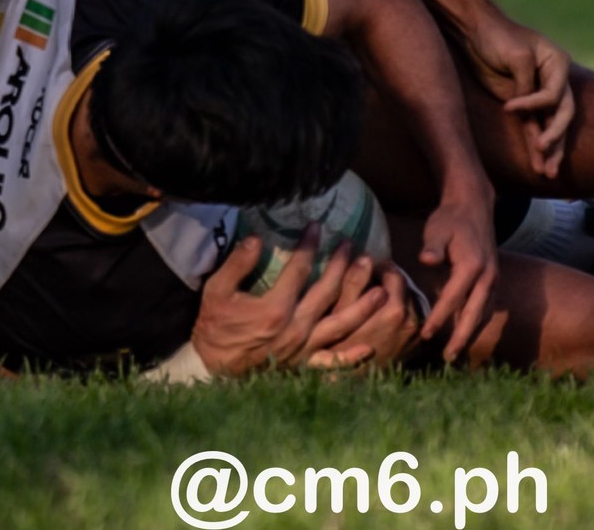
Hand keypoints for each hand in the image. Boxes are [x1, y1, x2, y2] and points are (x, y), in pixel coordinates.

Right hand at [191, 230, 390, 374]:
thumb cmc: (214, 326)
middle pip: (327, 292)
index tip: (318, 226)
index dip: (310, 245)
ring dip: (361, 306)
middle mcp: (294, 329)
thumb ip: (237, 264)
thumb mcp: (216, 290)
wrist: (212, 368)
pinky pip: (331, 363)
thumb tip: (258, 238)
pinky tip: (369, 348)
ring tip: (381, 289)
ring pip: (339, 325)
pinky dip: (350, 357)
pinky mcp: (302, 366)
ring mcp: (302, 349)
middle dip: (343, 267)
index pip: (300, 269)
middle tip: (354, 247)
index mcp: (275, 309)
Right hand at [312, 257, 420, 372]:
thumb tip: (366, 256)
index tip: (367, 268)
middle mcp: (411, 322)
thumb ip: (354, 281)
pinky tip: (382, 317)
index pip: (394, 273)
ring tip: (375, 298)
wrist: (348, 388)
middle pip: (404, 288)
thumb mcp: (340, 312)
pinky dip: (399, 313)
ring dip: (394, 296)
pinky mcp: (415, 347)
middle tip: (371, 280)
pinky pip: (410, 319)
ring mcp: (415, 336)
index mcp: (395, 310)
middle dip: (388, 280)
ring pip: (408, 303)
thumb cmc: (339, 346)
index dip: (379, 267)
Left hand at [416, 189, 498, 363]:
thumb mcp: (438, 228)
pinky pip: (487, 306)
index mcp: (472, 265)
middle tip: (447, 358)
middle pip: (474, 314)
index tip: (426, 335)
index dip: (439, 318)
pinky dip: (477, 321)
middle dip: (461, 338)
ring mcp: (493, 278)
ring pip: (483, 313)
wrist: (473, 205)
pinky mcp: (493, 278)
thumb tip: (426, 260)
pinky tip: (466, 332)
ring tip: (455, 352)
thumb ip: (433, 247)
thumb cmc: (450, 218)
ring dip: (470, 333)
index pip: (453, 299)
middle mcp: (487, 275)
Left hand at [456, 12, 574, 179]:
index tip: (509, 107)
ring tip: (549, 173)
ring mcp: (540, 96)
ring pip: (552, 127)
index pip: (555, 93)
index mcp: (557, 63)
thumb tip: (527, 111)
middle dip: (555, 135)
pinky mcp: (524, 107)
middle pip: (563, 114)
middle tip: (544, 149)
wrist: (476, 34)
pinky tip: (539, 166)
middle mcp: (554, 81)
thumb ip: (526, 84)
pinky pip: (534, 129)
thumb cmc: (499, 37)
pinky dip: (535, 147)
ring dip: (551, 150)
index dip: (535, 104)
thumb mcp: (516, 55)